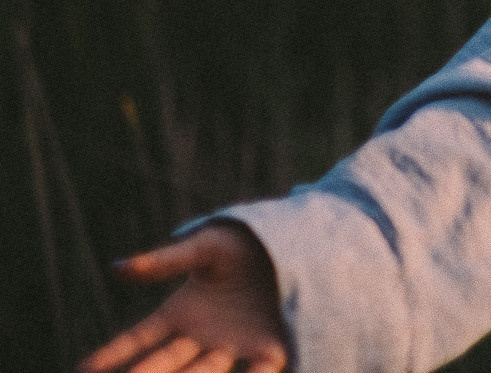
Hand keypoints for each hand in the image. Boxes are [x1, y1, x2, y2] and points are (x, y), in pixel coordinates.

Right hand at [81, 223, 287, 372]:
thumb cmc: (245, 244)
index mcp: (181, 312)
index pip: (138, 340)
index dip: (112, 355)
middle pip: (164, 364)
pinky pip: (256, 372)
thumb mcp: (205, 247)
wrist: (296, 241)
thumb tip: (116, 267)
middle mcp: (202, 337)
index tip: (83, 369)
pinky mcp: (269, 348)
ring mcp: (232, 345)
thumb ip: (164, 261)